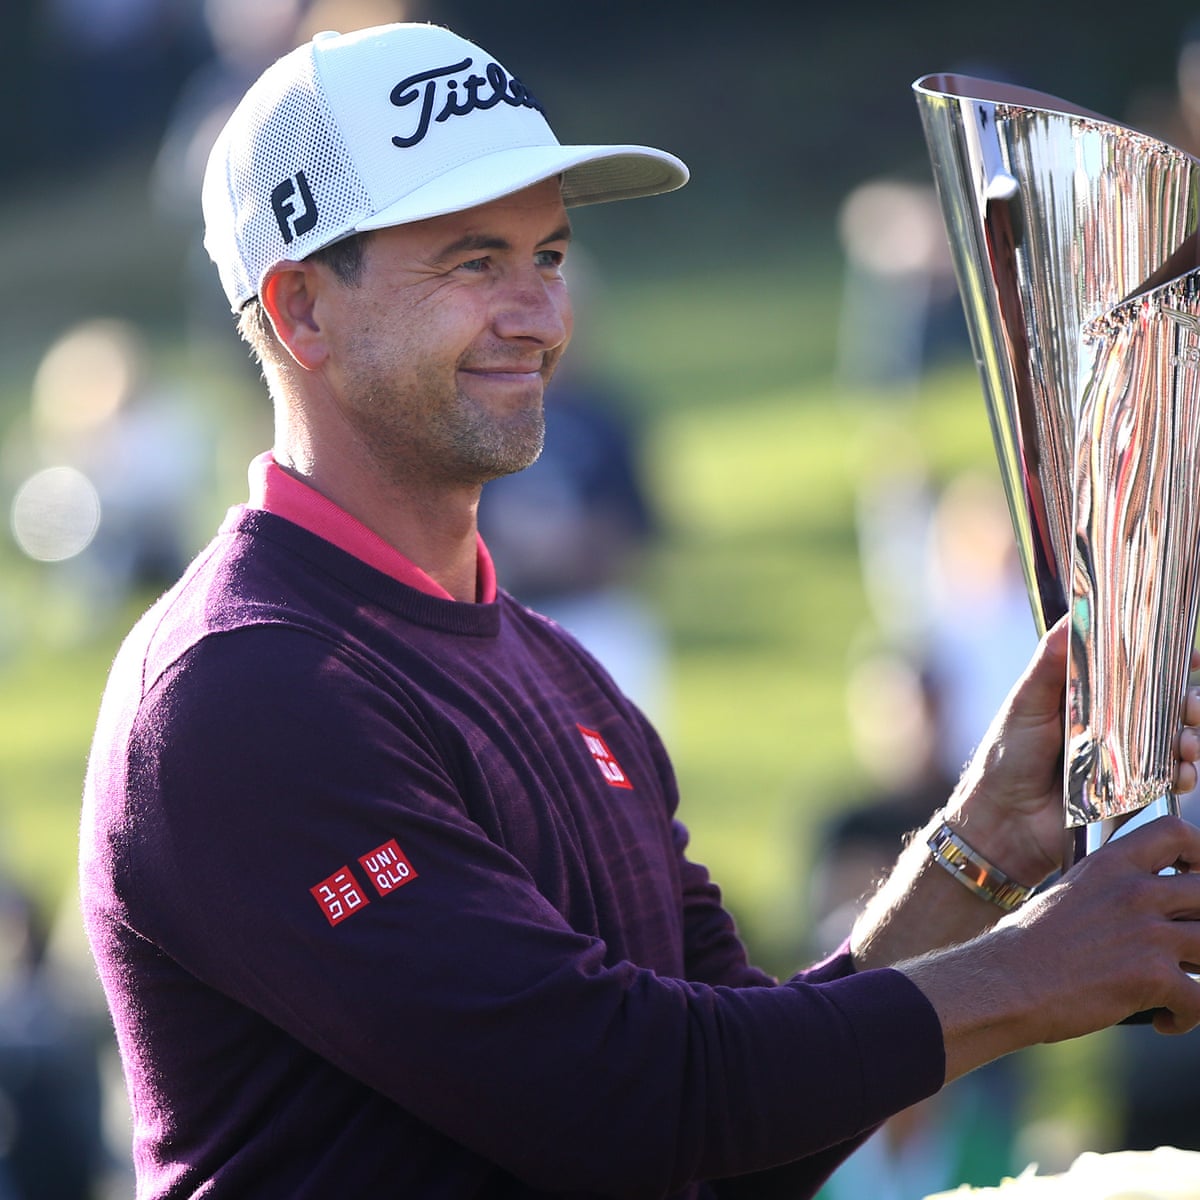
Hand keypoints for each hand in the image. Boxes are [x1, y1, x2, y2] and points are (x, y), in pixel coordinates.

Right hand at [901, 815, 1199, 1080]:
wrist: (1004, 982)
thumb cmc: (1026, 945)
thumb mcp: (1068, 894)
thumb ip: (1109, 892)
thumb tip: (1141, 911)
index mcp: (1110, 864)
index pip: (1176, 832)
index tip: (1197, 871)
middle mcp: (1134, 891)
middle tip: (1189, 943)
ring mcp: (1147, 933)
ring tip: (1181, 989)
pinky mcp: (1152, 977)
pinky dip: (1189, 1017)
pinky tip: (1166, 1022)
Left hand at [944, 618, 1199, 886]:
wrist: (1003, 820)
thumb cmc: (1006, 757)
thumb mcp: (1025, 703)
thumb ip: (1049, 664)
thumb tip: (1072, 617)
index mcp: (1087, 698)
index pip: (1136, 672)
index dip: (1168, 663)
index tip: (1190, 655)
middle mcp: (1111, 725)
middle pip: (1167, 706)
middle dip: (1190, 701)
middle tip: (1192, 704)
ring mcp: (1124, 760)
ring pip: (1176, 741)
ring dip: (1193, 737)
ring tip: (1188, 741)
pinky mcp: (1132, 793)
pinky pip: (1170, 779)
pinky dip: (1185, 774)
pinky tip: (1184, 772)